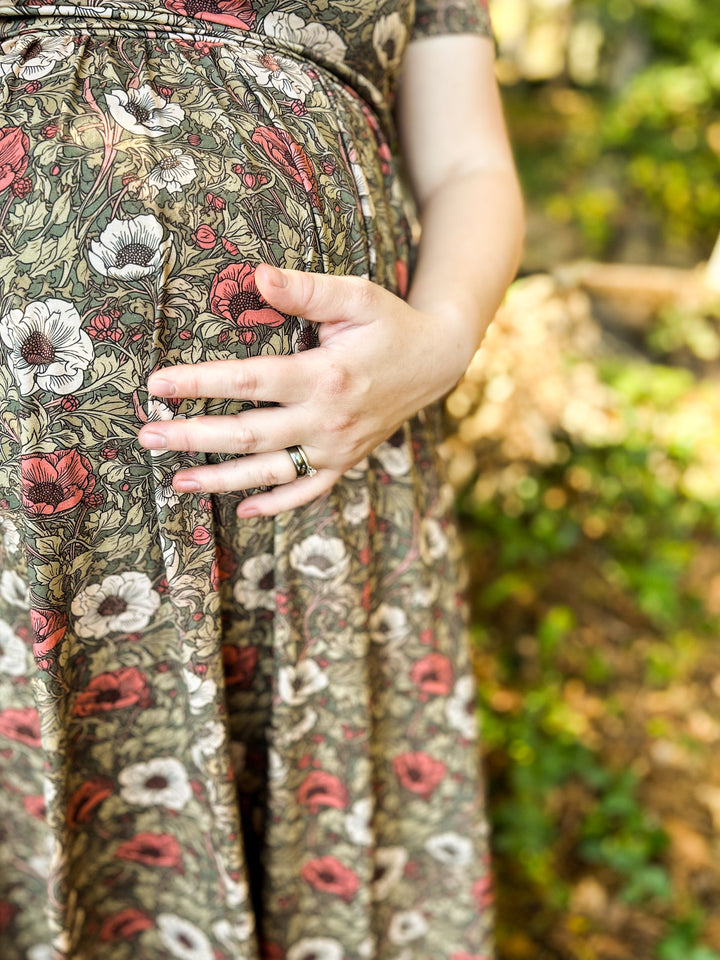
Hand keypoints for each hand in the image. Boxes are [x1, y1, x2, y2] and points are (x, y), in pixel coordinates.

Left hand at [138, 264, 472, 516]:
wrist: (437, 362)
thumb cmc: (390, 323)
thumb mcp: (356, 296)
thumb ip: (306, 289)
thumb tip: (257, 274)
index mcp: (325, 375)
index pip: (249, 381)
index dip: (199, 384)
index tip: (159, 384)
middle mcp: (328, 419)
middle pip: (248, 435)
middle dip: (193, 437)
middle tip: (148, 435)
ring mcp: (337, 448)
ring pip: (270, 472)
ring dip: (221, 479)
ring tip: (177, 480)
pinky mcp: (345, 462)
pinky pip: (307, 491)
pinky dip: (275, 504)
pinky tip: (241, 508)